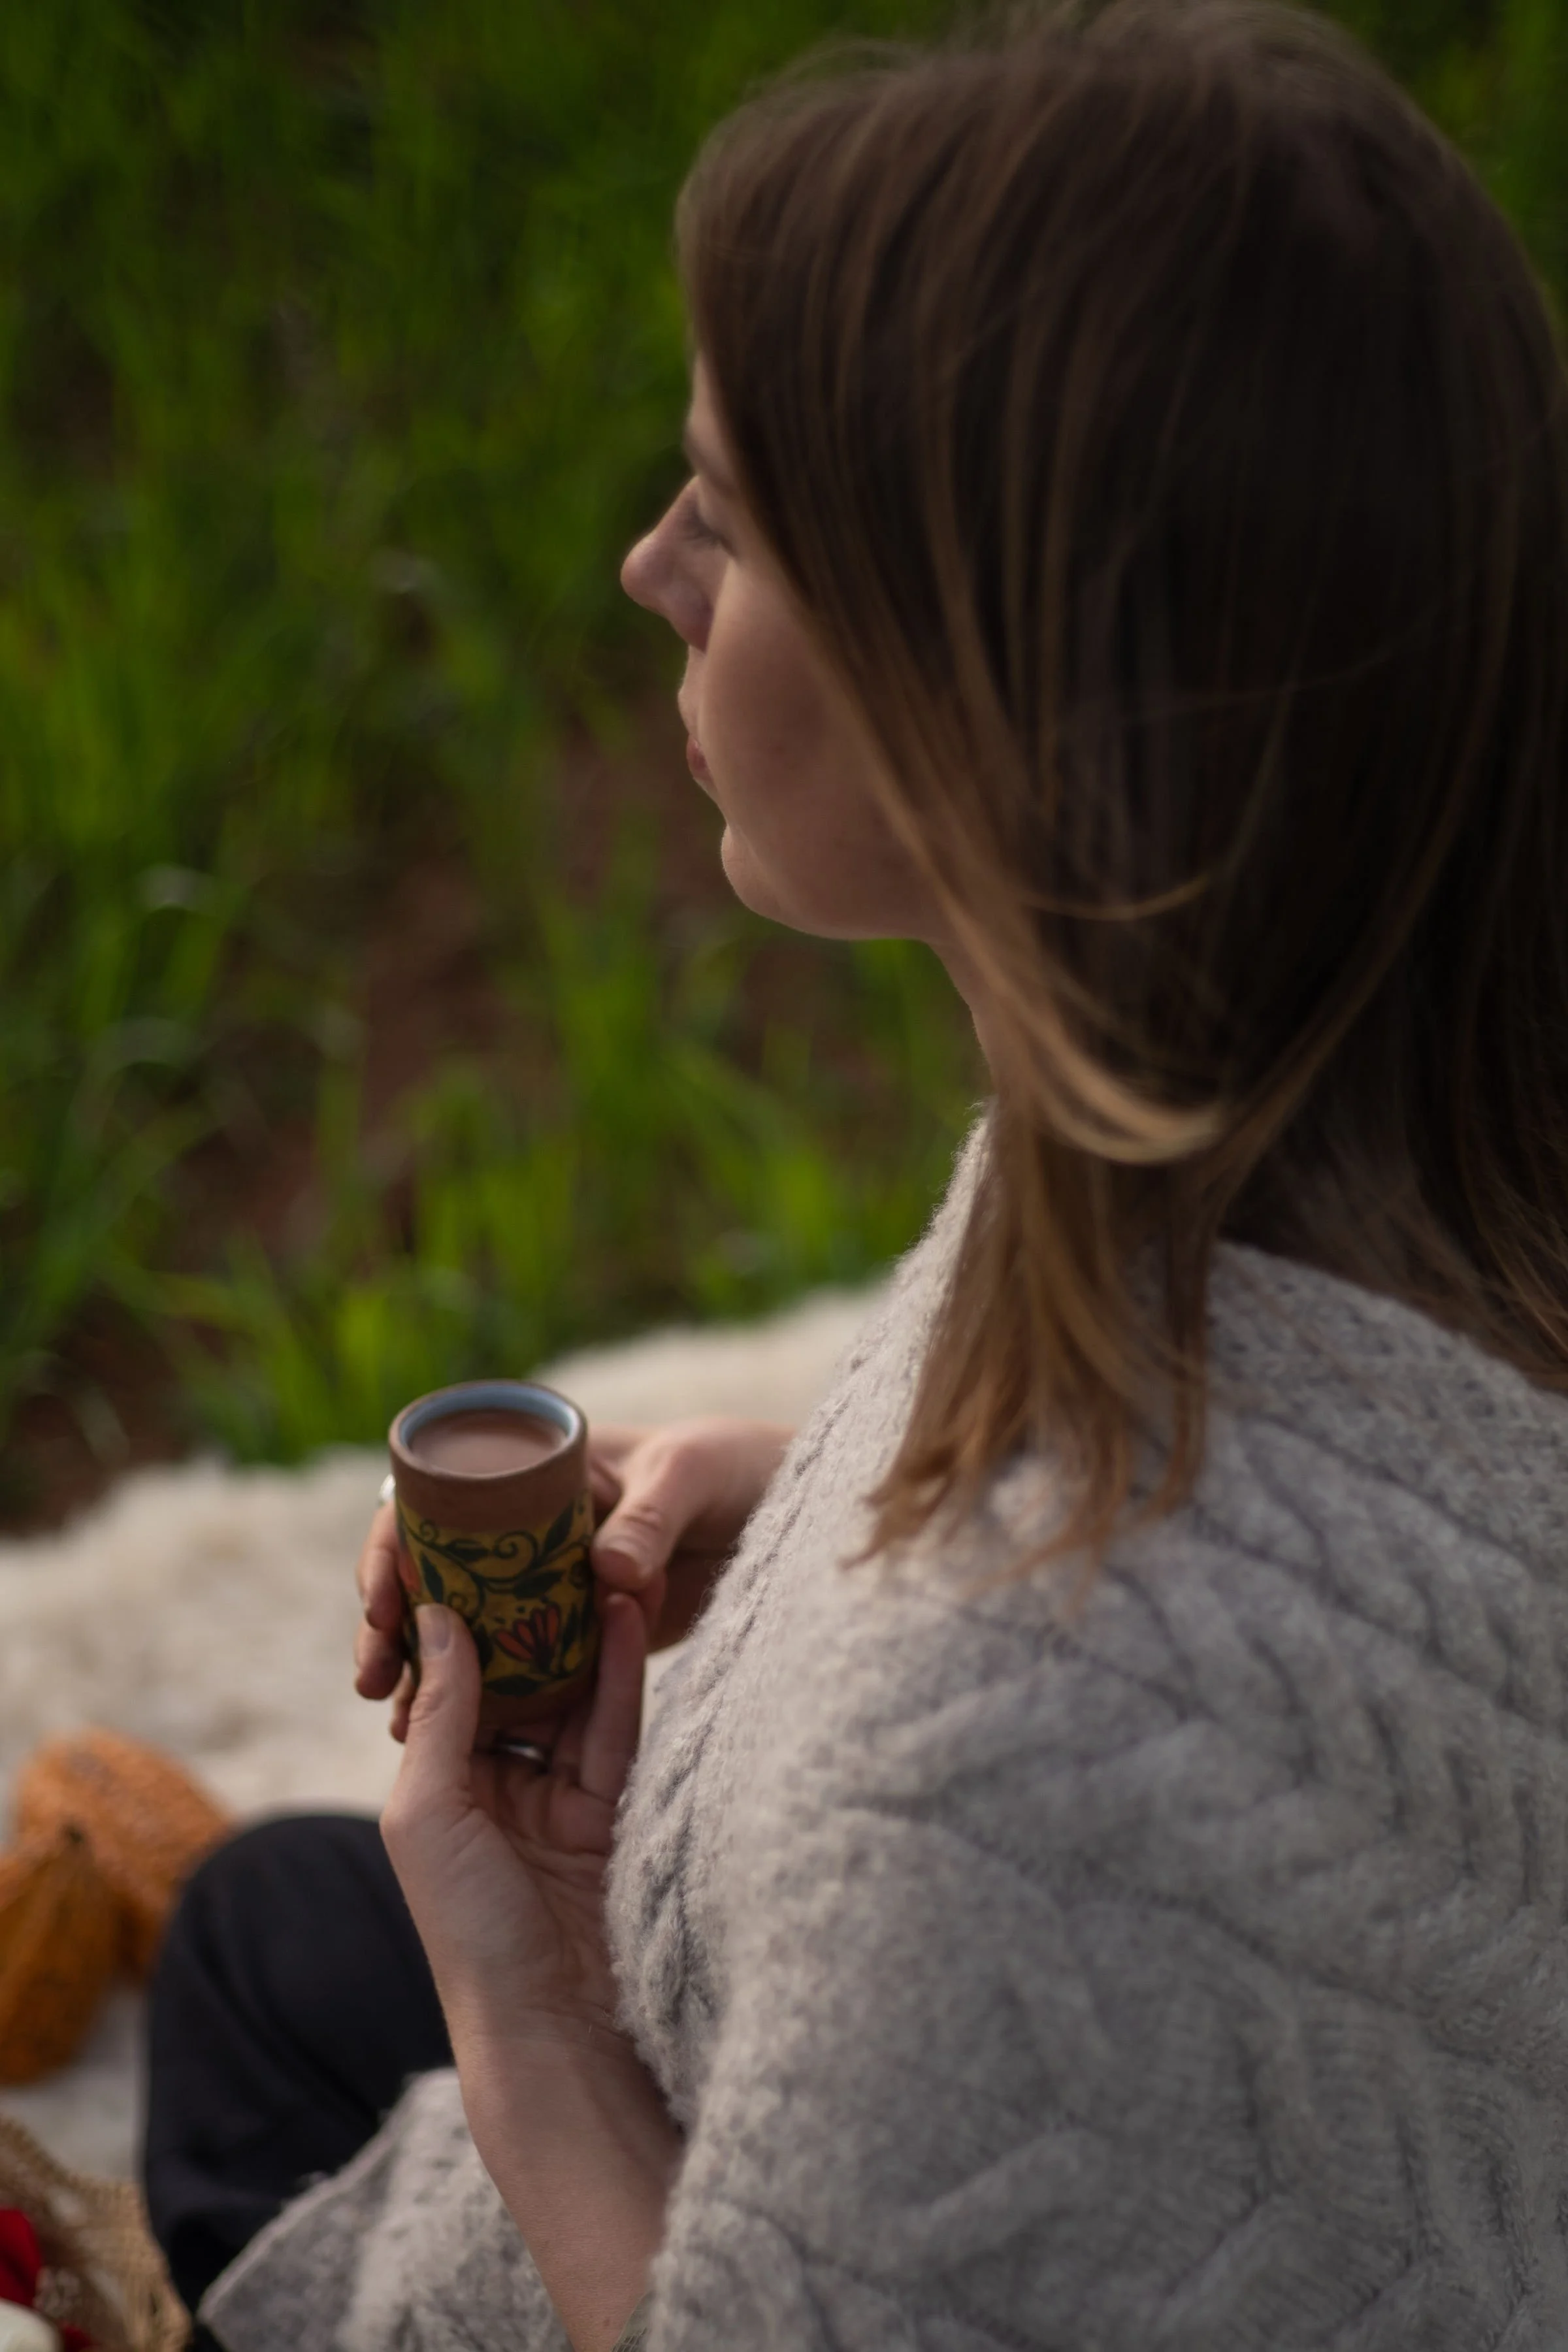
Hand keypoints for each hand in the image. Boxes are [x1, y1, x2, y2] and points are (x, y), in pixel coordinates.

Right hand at [355, 1416, 790, 1738]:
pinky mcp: (585, 1629)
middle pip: (435, 1573)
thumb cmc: (739, 1467)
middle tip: (372, 1679)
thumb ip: (652, 1521)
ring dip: (430, 1670)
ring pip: (470, 1626)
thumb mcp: (693, 1476)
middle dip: (395, 1623)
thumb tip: (609, 1572)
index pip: (433, 1501)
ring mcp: (554, 1580)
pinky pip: (525, 1661)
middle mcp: (530, 1525)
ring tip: (397, 1725)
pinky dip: (490, 1695)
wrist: (791, 1503)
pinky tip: (460, 1739)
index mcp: (537, 1470)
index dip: (393, 1548)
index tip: (382, 1602)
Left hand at [382, 1595, 679, 2351]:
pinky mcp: (612, 1807)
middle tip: (541, 1543)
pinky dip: (622, 1670)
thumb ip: (444, 1713)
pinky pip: (616, 1723)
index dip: (456, 1622)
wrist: (552, 2026)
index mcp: (435, 1789)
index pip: (445, 1685)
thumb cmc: (468, 1931)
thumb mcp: (430, 1813)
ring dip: (580, 1632)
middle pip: (513, 1682)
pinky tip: (627, 1614)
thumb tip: (441, 1617)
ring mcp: (555, 1797)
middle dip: (526, 1618)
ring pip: (569, 1694)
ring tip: (593, 1562)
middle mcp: (493, 1787)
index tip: (467, 1553)